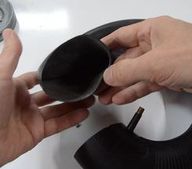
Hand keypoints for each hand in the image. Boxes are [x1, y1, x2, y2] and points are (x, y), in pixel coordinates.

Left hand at [0, 29, 94, 165]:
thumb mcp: (0, 76)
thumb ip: (10, 56)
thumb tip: (11, 33)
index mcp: (15, 88)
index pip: (35, 80)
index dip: (49, 76)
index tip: (63, 73)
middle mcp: (24, 103)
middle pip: (51, 96)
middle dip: (67, 91)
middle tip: (83, 87)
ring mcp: (32, 118)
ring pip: (57, 110)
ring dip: (74, 105)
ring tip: (89, 99)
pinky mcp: (37, 133)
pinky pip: (58, 125)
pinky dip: (71, 120)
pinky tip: (83, 113)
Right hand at [99, 16, 191, 104]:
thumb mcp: (155, 63)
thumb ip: (127, 70)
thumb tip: (108, 75)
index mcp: (152, 30)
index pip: (121, 36)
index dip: (106, 45)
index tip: (94, 55)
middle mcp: (157, 43)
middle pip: (128, 59)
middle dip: (112, 73)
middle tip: (99, 86)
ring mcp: (164, 61)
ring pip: (136, 73)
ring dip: (121, 85)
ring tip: (106, 96)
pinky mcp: (170, 75)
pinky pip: (147, 83)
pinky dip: (135, 90)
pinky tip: (122, 98)